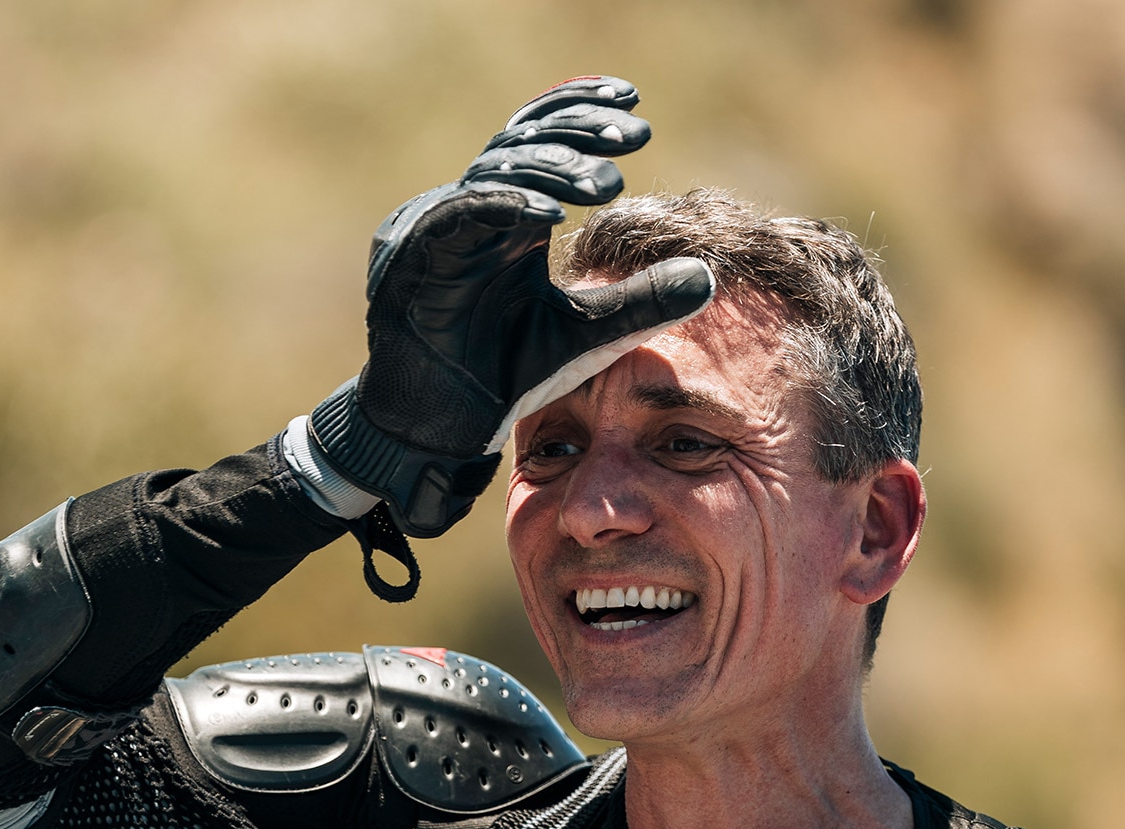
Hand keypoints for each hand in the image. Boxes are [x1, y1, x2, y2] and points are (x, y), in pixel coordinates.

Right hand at [308, 76, 714, 536]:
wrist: (447, 423)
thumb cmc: (508, 372)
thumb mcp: (590, 333)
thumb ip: (643, 302)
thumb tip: (709, 276)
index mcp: (512, 219)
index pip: (545, 144)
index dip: (582, 115)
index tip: (634, 107)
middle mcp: (477, 212)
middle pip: (525, 144)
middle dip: (579, 134)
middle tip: (634, 137)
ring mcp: (442, 228)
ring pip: (496, 171)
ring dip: (553, 170)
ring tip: (607, 183)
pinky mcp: (414, 254)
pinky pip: (460, 215)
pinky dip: (503, 206)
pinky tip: (550, 212)